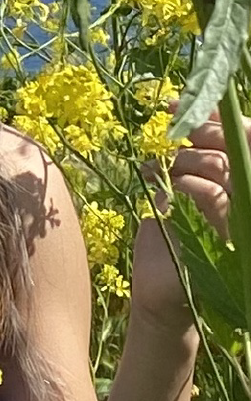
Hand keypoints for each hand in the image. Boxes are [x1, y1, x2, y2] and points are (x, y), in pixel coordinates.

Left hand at [133, 98, 247, 331]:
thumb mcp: (173, 191)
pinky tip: (166, 191)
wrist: (160, 294)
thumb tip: (175, 113)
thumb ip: (184, 158)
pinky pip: (215, 195)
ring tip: (157, 171)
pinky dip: (186, 185)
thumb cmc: (169, 241)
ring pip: (223, 167)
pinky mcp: (229, 234)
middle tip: (168, 140)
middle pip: (235, 148)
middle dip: (198, 136)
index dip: (215, 118)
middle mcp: (246, 199)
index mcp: (239, 184)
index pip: (246, 138)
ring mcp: (241, 218)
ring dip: (185, 160)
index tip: (174, 107)